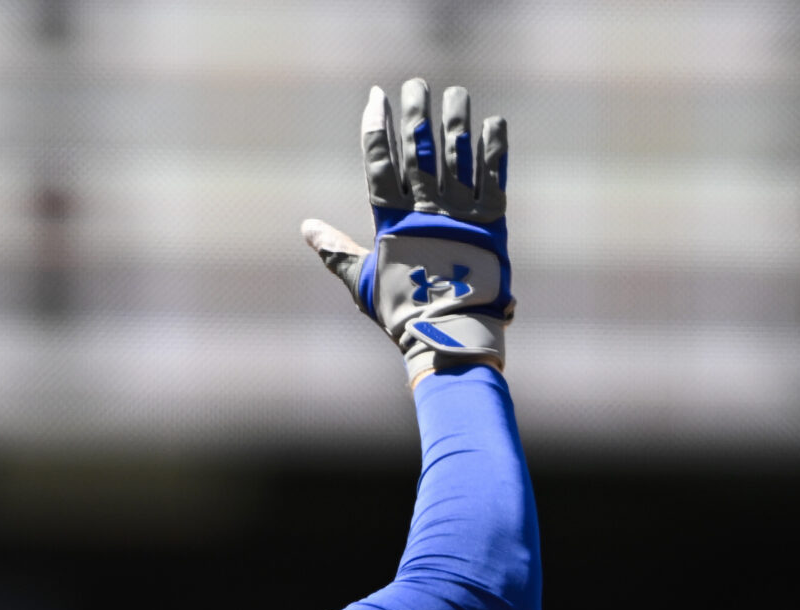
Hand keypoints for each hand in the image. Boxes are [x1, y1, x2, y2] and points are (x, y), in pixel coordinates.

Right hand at [301, 78, 512, 383]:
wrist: (447, 335)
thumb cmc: (401, 313)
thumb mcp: (363, 281)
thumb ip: (336, 250)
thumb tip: (306, 229)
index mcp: (391, 223)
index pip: (379, 165)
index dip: (376, 128)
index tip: (375, 97)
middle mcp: (424, 211)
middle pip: (418, 150)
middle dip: (414, 113)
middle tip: (413, 85)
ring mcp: (458, 214)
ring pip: (455, 156)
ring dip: (454, 120)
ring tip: (454, 92)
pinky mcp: (491, 222)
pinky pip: (493, 177)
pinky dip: (493, 148)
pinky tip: (493, 121)